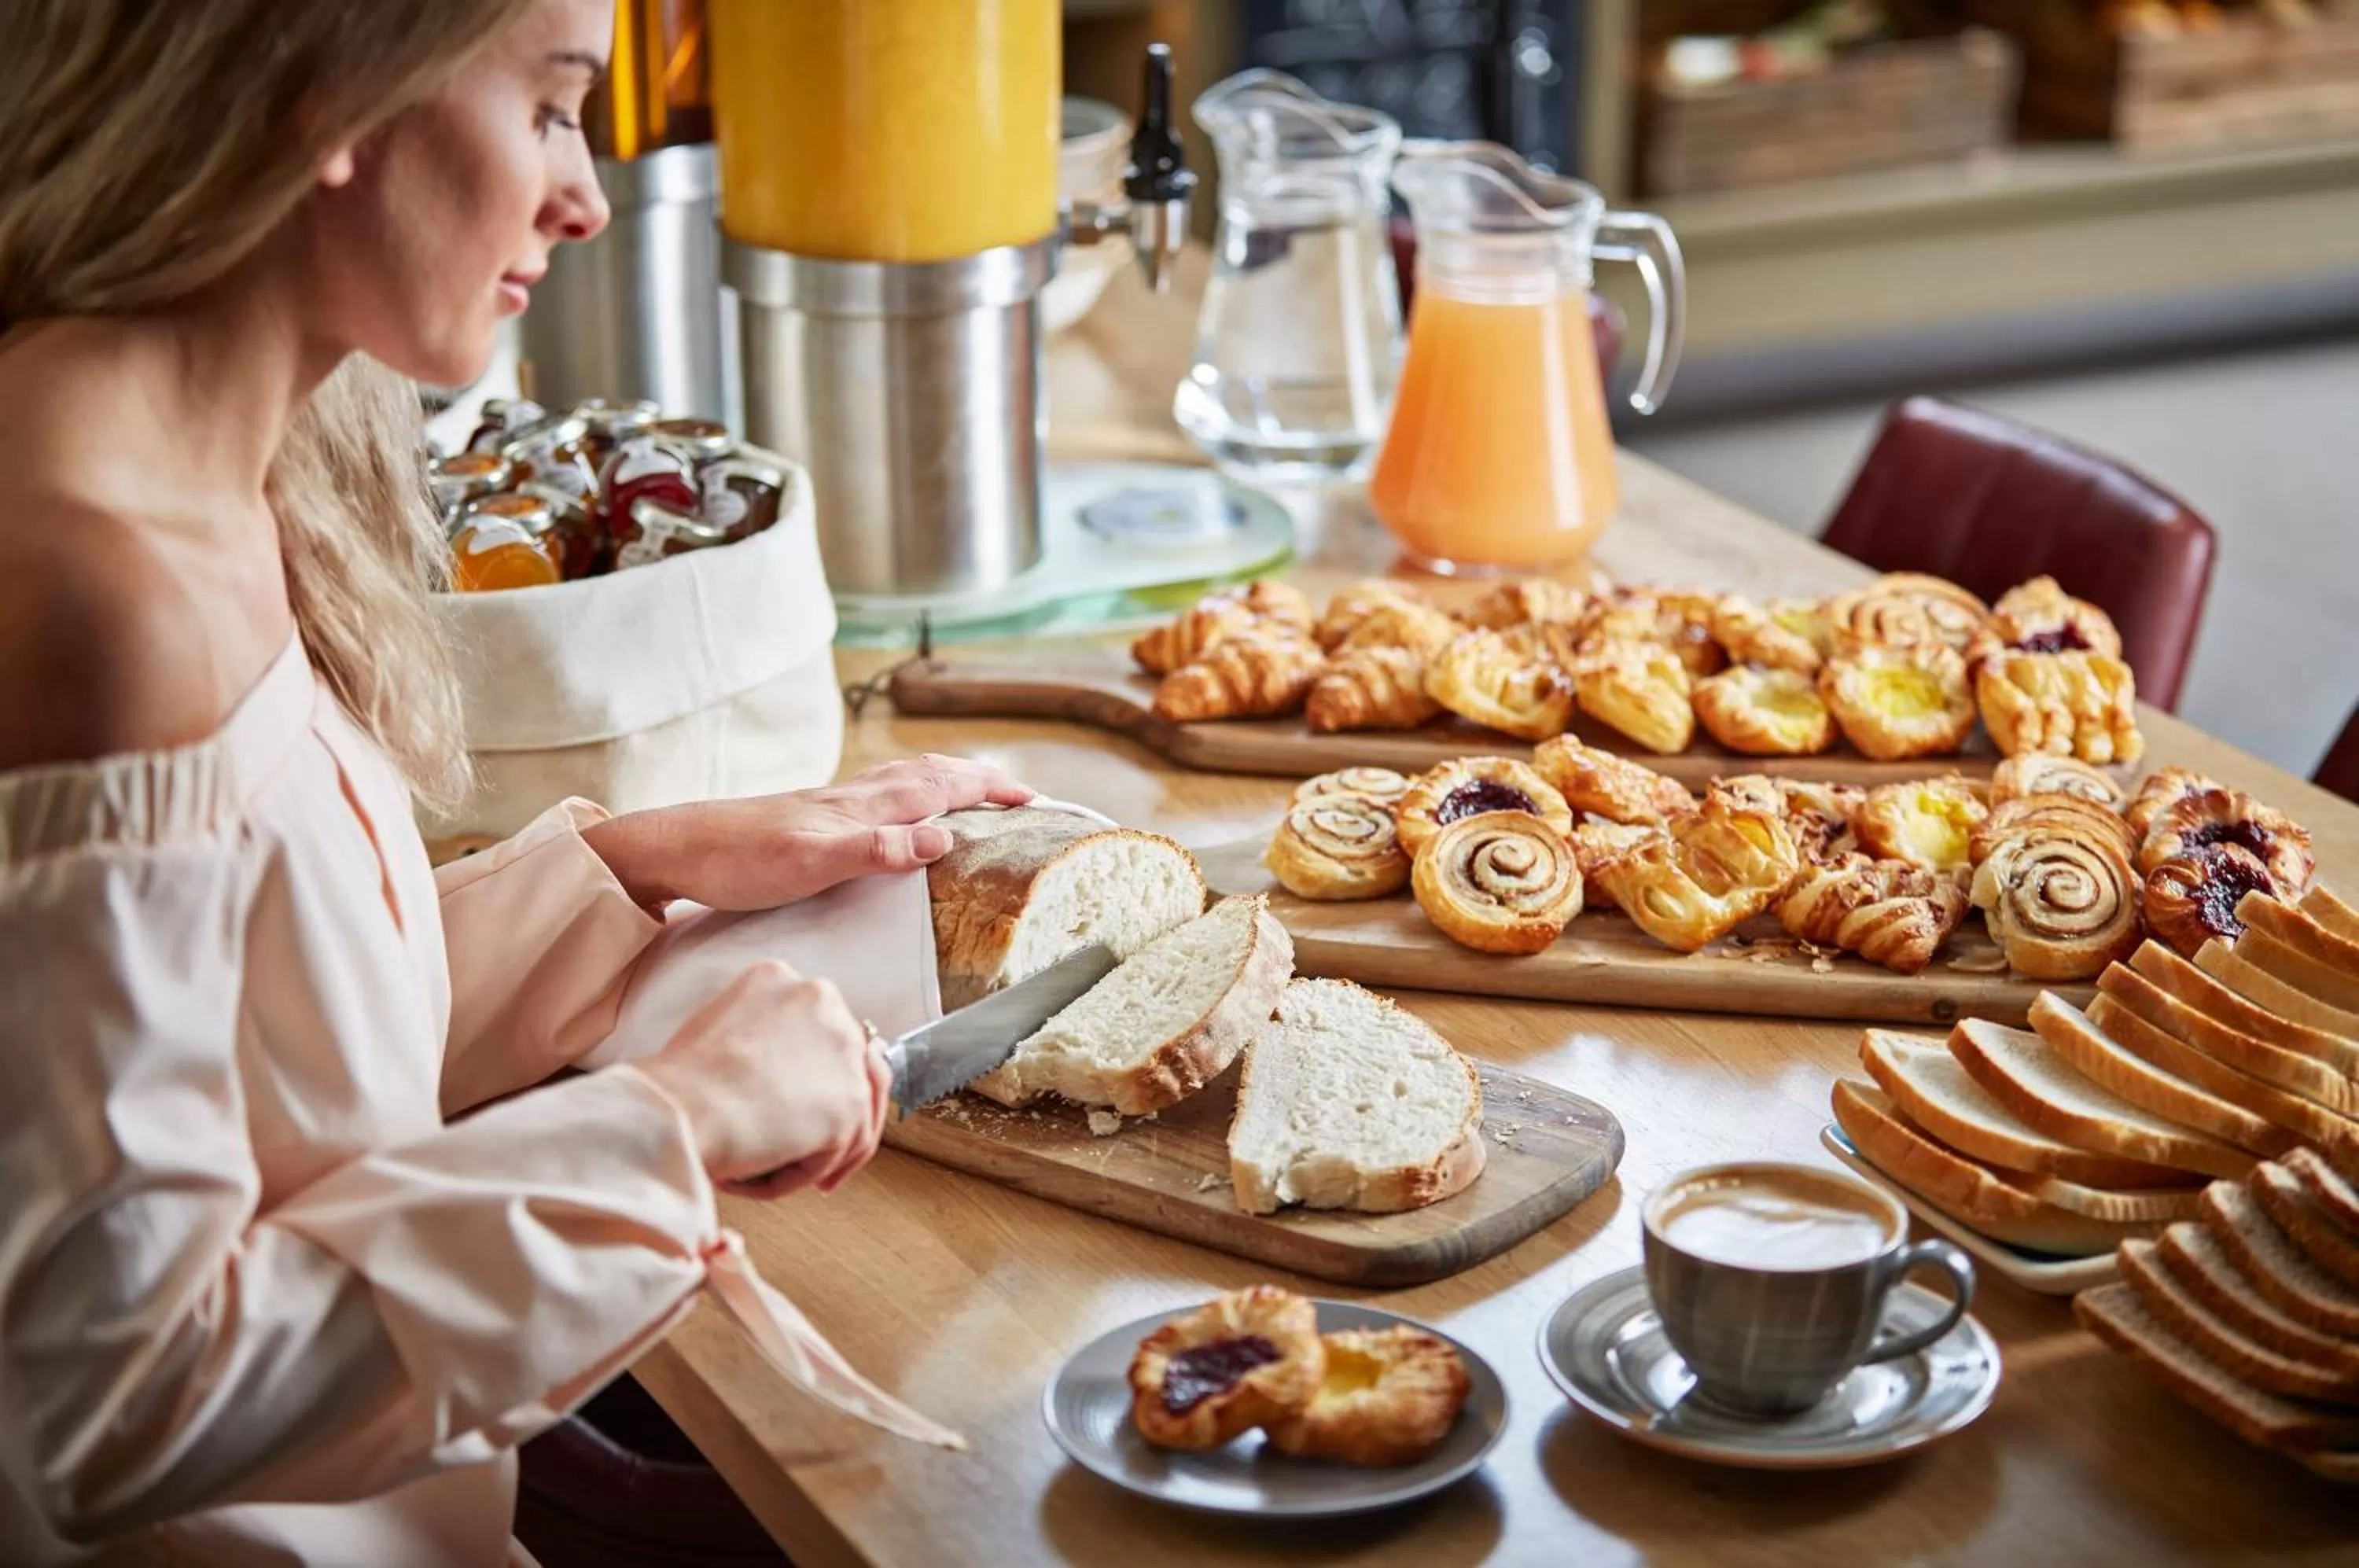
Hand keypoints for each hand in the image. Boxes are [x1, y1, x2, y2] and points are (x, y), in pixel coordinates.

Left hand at [586, 753, 1034, 910]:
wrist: (673, 849)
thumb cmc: (738, 860)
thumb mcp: (810, 864)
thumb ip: (878, 850)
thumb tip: (944, 836)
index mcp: (862, 806)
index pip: (942, 788)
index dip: (990, 791)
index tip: (1034, 800)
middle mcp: (852, 798)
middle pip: (930, 774)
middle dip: (979, 779)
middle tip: (1019, 794)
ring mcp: (831, 805)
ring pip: (905, 781)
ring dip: (948, 781)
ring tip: (974, 792)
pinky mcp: (812, 819)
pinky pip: (882, 797)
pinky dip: (913, 795)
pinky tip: (900, 814)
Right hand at [635, 961, 892, 1198]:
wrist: (679, 1110)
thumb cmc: (677, 1086)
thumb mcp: (715, 1033)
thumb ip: (759, 1042)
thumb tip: (778, 1080)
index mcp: (782, 979)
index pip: (821, 1027)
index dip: (812, 1073)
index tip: (794, 1104)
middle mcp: (820, 1000)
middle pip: (852, 1063)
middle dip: (834, 1111)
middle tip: (807, 1147)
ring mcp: (842, 1049)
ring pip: (853, 1110)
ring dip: (822, 1150)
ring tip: (788, 1177)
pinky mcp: (850, 1100)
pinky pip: (840, 1148)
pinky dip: (805, 1171)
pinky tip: (770, 1178)